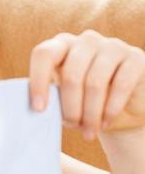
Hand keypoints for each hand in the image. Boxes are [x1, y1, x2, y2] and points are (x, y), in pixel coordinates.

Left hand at [28, 30, 144, 140]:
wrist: (122, 111)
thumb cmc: (86, 104)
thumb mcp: (64, 100)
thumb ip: (51, 98)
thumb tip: (38, 111)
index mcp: (62, 46)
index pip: (44, 54)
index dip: (39, 81)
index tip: (39, 109)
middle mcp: (86, 41)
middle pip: (71, 74)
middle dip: (70, 107)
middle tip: (73, 126)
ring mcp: (113, 46)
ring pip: (95, 82)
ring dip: (90, 113)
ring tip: (89, 132)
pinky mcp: (135, 58)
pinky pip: (120, 84)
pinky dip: (110, 109)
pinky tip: (106, 123)